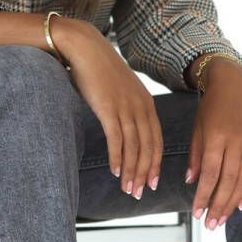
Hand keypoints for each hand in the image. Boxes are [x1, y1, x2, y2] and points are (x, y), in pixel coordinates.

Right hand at [53, 18, 161, 198]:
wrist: (84, 47)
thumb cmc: (99, 71)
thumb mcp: (121, 91)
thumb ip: (127, 109)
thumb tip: (126, 130)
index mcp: (146, 104)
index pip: (156, 140)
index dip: (154, 163)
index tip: (152, 182)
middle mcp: (140, 106)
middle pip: (147, 147)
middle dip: (144, 173)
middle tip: (139, 193)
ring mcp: (125, 107)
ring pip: (134, 146)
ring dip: (131, 171)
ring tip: (128, 189)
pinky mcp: (108, 108)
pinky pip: (117, 138)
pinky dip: (117, 157)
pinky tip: (115, 172)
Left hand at [185, 59, 241, 228]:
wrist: (235, 85)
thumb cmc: (211, 107)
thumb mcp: (198, 129)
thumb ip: (195, 157)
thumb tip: (192, 183)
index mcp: (217, 138)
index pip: (210, 175)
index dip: (203, 196)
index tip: (197, 213)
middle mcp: (237, 143)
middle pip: (228, 182)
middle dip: (218, 206)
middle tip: (210, 225)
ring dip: (232, 204)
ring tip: (222, 220)